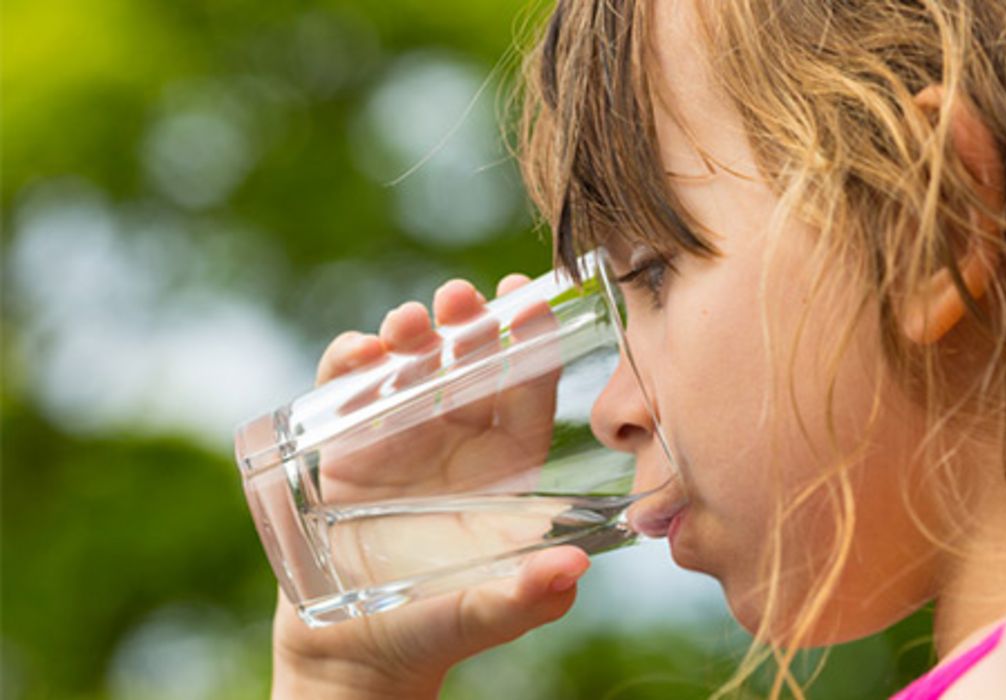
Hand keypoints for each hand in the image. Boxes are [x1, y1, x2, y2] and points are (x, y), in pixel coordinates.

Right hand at [270, 276, 588, 698]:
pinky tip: (357, 354)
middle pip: (469, 364)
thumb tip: (573, 570)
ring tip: (409, 322)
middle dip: (468, 324)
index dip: (530, 343)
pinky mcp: (343, 447)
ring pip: (411, 366)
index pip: (527, 392)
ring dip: (410, 335)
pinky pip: (347, 391)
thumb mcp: (485, 614)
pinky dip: (348, 364)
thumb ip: (527, 595)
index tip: (526, 299)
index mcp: (505, 468)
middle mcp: (456, 442)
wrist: (355, 656)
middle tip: (462, 296)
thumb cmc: (436, 630)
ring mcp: (399, 439)